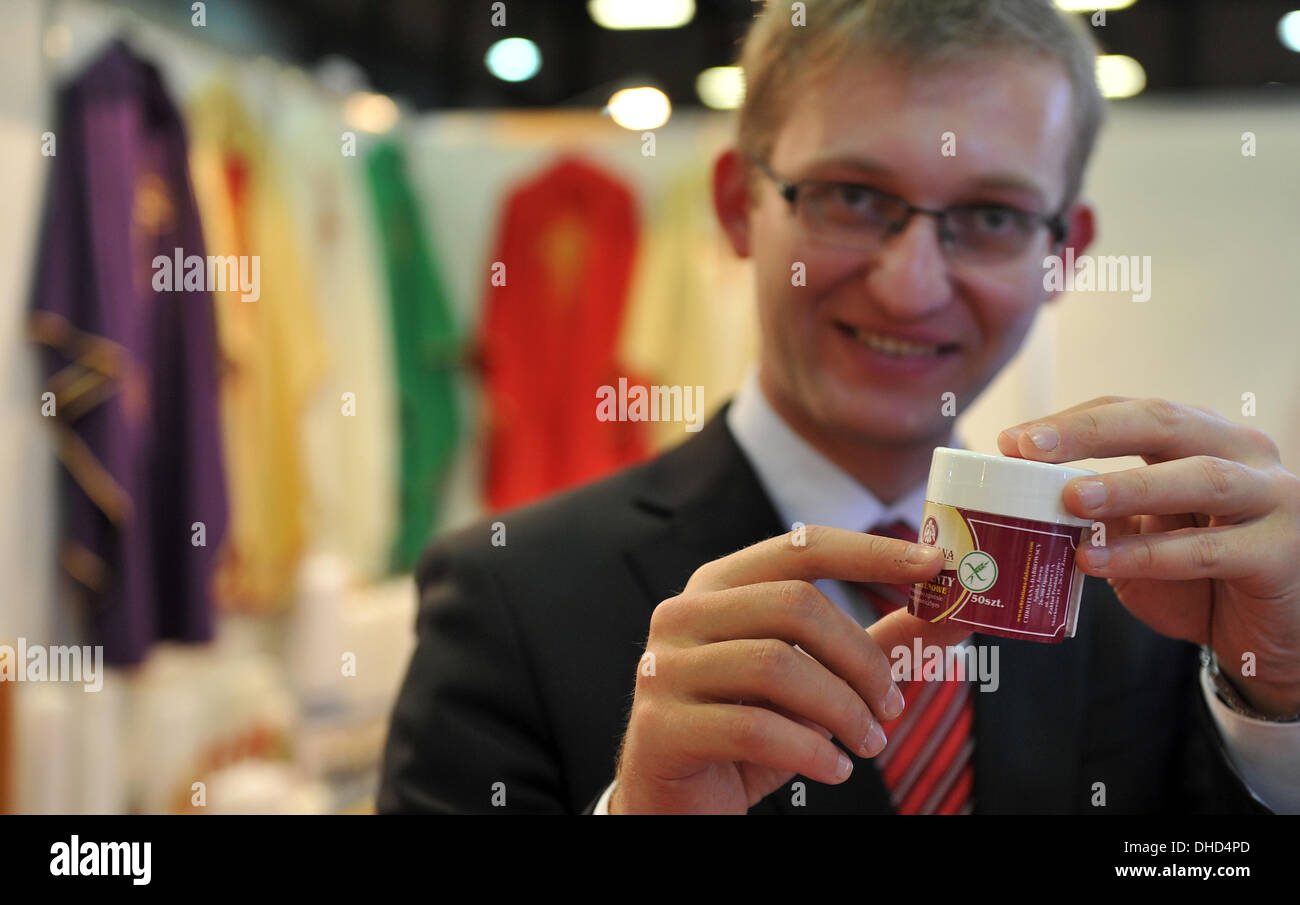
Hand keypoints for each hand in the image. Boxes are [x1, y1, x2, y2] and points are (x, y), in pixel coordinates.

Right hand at [608, 526, 969, 813]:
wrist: (677, 804)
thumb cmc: (748, 734)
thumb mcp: (817, 683)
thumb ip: (878, 645)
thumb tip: (956, 613)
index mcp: (720, 586)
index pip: (801, 548)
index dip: (871, 553)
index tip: (936, 564)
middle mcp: (684, 614)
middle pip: (795, 606)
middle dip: (862, 658)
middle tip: (893, 704)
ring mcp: (665, 668)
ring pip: (776, 665)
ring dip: (843, 709)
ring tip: (868, 742)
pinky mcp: (661, 727)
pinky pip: (754, 729)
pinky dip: (811, 752)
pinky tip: (835, 770)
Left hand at [998, 396, 1299, 717]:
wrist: (1274, 637)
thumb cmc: (1203, 577)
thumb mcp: (1141, 536)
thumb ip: (1101, 513)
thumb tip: (1026, 495)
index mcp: (1204, 437)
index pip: (1134, 411)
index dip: (1073, 421)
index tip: (1012, 440)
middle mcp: (1244, 453)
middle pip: (1165, 423)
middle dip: (1091, 433)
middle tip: (1030, 450)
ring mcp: (1273, 499)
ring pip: (1200, 479)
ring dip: (1128, 486)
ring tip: (1070, 498)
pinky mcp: (1282, 552)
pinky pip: (1209, 550)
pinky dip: (1148, 554)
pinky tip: (1098, 562)